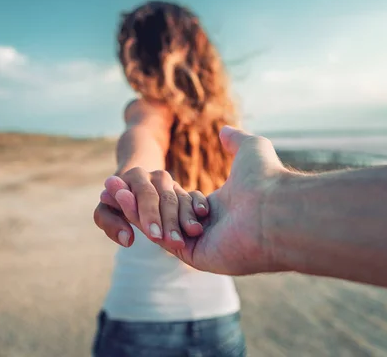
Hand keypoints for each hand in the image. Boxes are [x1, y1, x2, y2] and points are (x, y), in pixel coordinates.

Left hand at [93, 168, 208, 249]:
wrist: (133, 184)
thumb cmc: (115, 203)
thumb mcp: (106, 212)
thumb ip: (110, 224)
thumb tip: (127, 238)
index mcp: (134, 176)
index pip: (144, 194)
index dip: (149, 215)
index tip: (154, 237)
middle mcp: (155, 175)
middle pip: (165, 197)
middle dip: (169, 221)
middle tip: (174, 242)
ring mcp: (171, 182)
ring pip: (181, 198)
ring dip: (187, 217)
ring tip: (193, 233)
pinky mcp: (184, 190)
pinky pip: (194, 195)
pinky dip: (199, 203)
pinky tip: (203, 214)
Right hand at [100, 126, 296, 274]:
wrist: (275, 207)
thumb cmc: (266, 179)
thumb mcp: (250, 149)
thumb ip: (235, 140)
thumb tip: (225, 130)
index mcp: (218, 209)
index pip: (179, 201)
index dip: (157, 188)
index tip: (136, 174)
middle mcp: (208, 229)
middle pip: (164, 213)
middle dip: (138, 198)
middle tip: (113, 182)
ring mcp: (200, 245)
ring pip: (158, 225)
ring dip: (133, 206)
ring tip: (111, 187)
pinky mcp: (194, 256)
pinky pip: (160, 237)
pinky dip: (138, 218)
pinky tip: (121, 198)